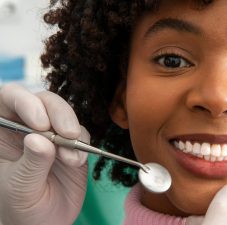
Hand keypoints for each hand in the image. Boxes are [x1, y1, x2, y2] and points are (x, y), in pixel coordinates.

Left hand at [0, 84, 88, 224]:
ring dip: (72, 132)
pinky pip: (82, 134)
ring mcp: (53, 135)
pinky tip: (75, 163)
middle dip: (57, 113)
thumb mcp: (21, 188)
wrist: (46, 224)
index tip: (39, 123)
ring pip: (65, 113)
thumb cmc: (21, 208)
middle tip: (67, 134)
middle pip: (42, 101)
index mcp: (3, 133)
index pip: (8, 100)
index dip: (23, 102)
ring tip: (70, 158)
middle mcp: (28, 128)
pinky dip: (83, 146)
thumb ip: (31, 163)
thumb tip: (39, 139)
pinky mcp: (73, 144)